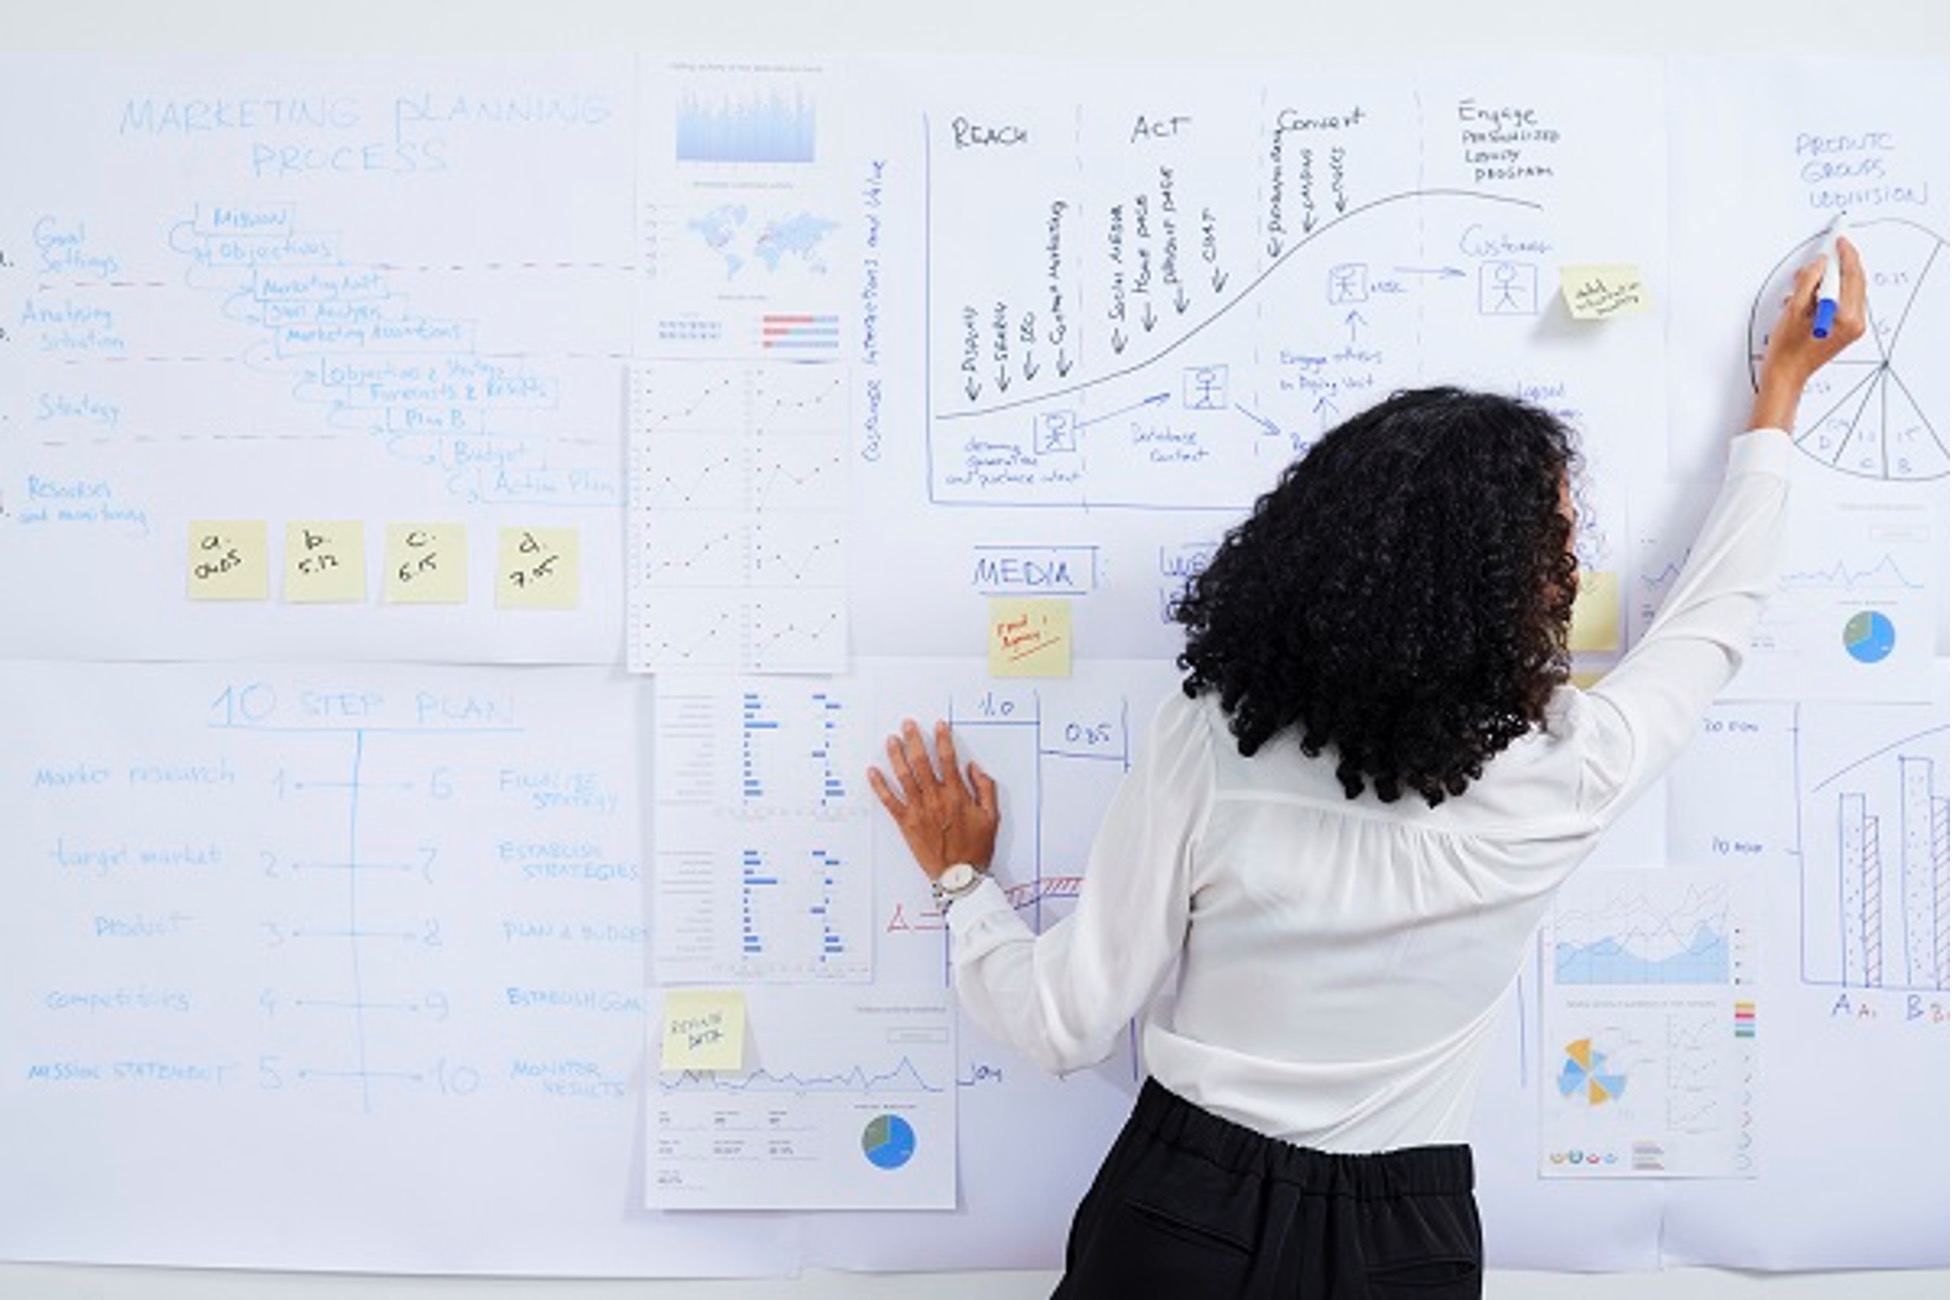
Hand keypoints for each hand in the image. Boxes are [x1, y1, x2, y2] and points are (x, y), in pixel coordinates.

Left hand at [867, 720, 998, 879]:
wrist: (959, 876)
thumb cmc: (976, 848)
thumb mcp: (991, 816)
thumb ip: (985, 788)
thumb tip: (973, 767)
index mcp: (957, 795)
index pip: (948, 760)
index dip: (942, 739)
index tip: (938, 725)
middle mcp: (936, 799)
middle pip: (922, 763)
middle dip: (914, 740)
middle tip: (908, 725)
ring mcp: (919, 811)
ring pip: (904, 777)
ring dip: (896, 756)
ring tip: (891, 740)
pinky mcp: (906, 823)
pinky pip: (889, 801)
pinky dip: (880, 786)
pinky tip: (873, 772)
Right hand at [1752, 235, 1867, 431]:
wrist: (1786, 374)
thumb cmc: (1787, 350)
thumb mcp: (1793, 311)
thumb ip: (1808, 282)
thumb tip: (1819, 264)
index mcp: (1847, 317)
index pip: (1852, 276)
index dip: (1845, 255)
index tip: (1839, 241)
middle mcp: (1856, 322)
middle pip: (1854, 281)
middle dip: (1838, 266)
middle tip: (1823, 256)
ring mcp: (1853, 326)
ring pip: (1849, 290)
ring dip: (1830, 280)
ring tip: (1806, 283)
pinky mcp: (1847, 329)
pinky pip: (1844, 301)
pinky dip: (1829, 293)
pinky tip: (1810, 296)